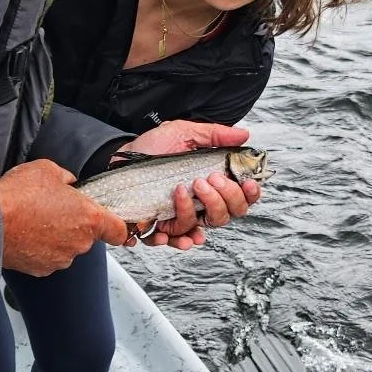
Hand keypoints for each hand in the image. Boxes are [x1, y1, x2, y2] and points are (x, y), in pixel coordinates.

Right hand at [0, 160, 127, 276]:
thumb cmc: (20, 195)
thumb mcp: (48, 170)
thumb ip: (66, 177)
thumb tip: (68, 183)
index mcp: (90, 219)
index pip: (119, 232)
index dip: (118, 227)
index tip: (113, 224)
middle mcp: (79, 243)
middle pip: (87, 236)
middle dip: (74, 223)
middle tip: (53, 208)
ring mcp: (60, 259)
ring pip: (66, 246)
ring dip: (56, 235)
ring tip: (34, 220)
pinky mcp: (41, 269)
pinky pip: (47, 257)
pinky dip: (39, 247)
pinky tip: (25, 233)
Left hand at [117, 121, 262, 248]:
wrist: (121, 158)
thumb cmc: (154, 146)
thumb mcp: (184, 133)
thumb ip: (215, 134)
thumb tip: (243, 134)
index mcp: (213, 181)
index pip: (242, 196)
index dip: (250, 194)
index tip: (247, 183)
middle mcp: (202, 201)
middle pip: (228, 214)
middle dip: (223, 198)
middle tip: (206, 179)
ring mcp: (183, 214)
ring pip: (202, 226)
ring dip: (194, 210)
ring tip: (179, 190)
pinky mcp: (163, 224)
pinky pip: (174, 238)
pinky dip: (173, 237)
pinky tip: (165, 229)